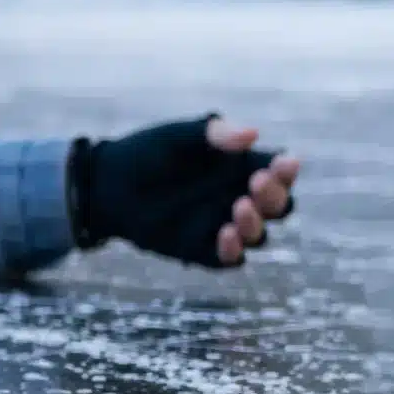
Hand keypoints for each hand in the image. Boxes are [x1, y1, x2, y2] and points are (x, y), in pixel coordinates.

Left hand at [71, 117, 301, 269]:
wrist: (107, 184)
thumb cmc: (148, 153)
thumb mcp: (178, 136)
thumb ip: (213, 133)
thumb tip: (252, 134)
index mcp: (243, 169)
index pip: (280, 173)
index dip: (286, 171)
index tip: (282, 163)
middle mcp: (240, 199)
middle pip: (278, 206)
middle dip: (275, 196)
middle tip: (257, 183)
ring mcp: (223, 226)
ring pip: (258, 236)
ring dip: (255, 224)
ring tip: (238, 206)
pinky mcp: (201, 250)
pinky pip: (229, 260)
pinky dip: (232, 251)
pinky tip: (224, 234)